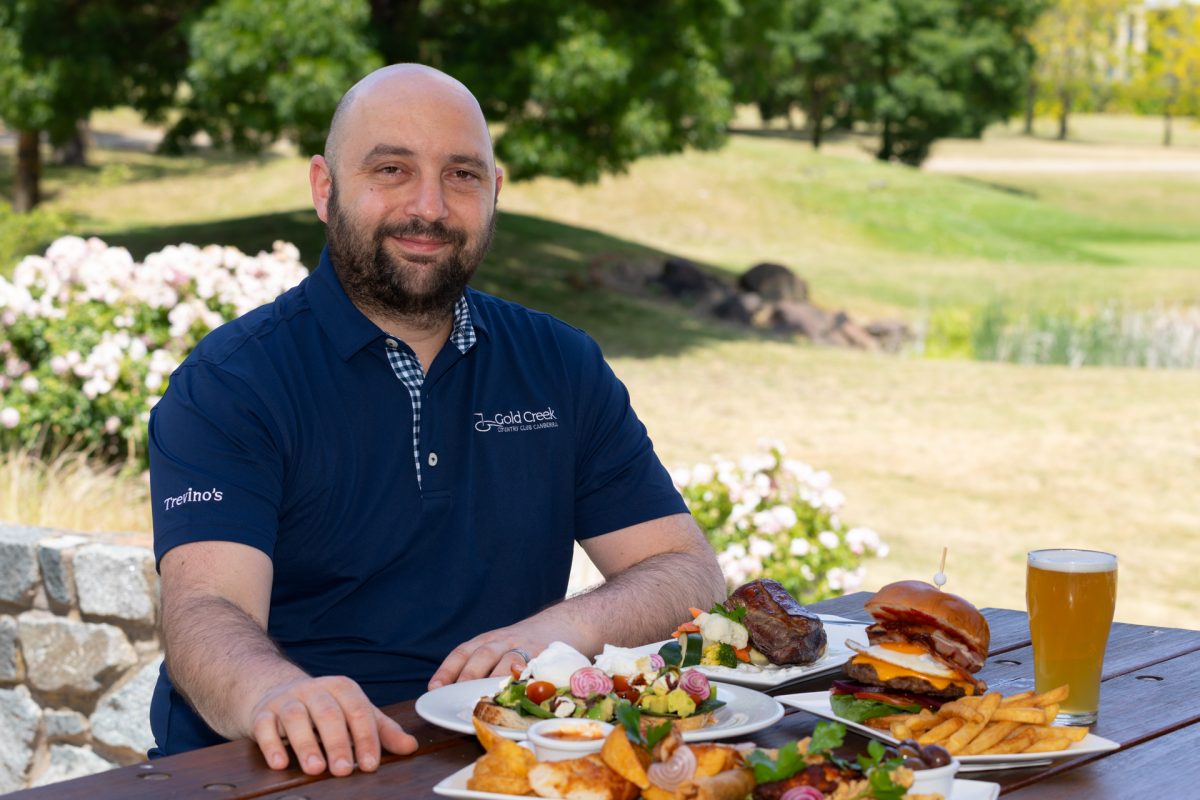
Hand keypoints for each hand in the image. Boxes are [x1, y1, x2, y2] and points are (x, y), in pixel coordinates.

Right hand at [247, 675, 417, 775]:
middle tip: (344, 770)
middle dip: (338, 743)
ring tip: (315, 769)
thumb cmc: (324, 707)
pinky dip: (271, 744)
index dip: (366, 738)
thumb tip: (410, 746)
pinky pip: (265, 726)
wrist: (276, 689)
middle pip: (329, 714)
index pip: (358, 711)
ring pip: (296, 718)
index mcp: (342, 688)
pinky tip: (279, 762)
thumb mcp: (354, 712)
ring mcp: (287, 699)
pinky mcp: (262, 713)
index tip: (370, 764)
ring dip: (306, 744)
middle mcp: (315, 690)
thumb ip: (381, 730)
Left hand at [428, 618, 579, 689]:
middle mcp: (506, 641)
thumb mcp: (501, 646)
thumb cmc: (525, 644)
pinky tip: (521, 698)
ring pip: (509, 662)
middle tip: (458, 694)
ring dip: (497, 681)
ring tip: (487, 700)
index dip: (447, 669)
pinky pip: (536, 671)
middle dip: (469, 674)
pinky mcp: (549, 657)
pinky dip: (527, 684)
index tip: (433, 688)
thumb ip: (482, 665)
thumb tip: (452, 695)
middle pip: (484, 654)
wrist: (566, 623)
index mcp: (490, 640)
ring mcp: (529, 648)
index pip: (463, 651)